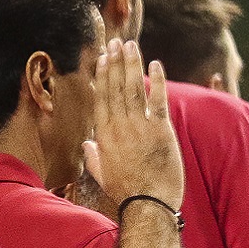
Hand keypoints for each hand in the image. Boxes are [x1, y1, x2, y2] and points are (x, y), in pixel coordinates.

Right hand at [83, 39, 184, 214]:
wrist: (148, 205)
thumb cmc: (125, 192)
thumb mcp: (101, 174)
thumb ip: (93, 156)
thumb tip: (86, 144)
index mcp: (103, 134)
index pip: (102, 97)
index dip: (102, 75)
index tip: (102, 58)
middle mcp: (119, 126)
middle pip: (116, 88)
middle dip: (115, 62)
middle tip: (116, 42)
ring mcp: (140, 127)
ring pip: (134, 88)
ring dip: (132, 65)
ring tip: (130, 45)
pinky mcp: (162, 131)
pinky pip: (159, 100)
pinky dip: (156, 80)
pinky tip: (155, 64)